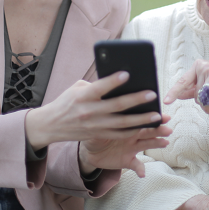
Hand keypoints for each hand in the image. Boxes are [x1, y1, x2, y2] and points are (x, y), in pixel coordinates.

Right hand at [25, 72, 170, 169]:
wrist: (51, 125)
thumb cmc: (67, 101)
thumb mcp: (77, 88)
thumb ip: (96, 85)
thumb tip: (119, 82)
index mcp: (83, 96)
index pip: (99, 88)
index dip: (113, 81)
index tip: (127, 74)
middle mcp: (89, 111)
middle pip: (116, 106)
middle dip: (136, 100)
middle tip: (152, 94)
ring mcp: (94, 126)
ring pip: (122, 123)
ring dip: (141, 120)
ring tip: (156, 115)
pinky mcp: (98, 135)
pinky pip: (119, 134)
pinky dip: (133, 131)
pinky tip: (146, 126)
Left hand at [79, 114, 171, 176]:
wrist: (90, 150)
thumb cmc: (95, 132)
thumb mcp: (97, 125)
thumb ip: (103, 120)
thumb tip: (104, 110)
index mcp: (127, 124)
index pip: (141, 119)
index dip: (152, 117)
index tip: (162, 116)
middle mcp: (133, 135)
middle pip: (148, 131)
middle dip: (159, 130)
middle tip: (168, 129)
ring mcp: (132, 148)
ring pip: (147, 145)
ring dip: (157, 144)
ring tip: (165, 142)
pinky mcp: (128, 161)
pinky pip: (136, 165)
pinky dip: (140, 169)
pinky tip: (143, 174)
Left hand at [165, 60, 208, 114]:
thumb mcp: (208, 83)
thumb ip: (193, 88)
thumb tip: (178, 94)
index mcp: (199, 66)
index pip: (183, 81)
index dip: (174, 92)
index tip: (166, 101)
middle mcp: (206, 67)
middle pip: (197, 96)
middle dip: (205, 103)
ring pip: (206, 100)